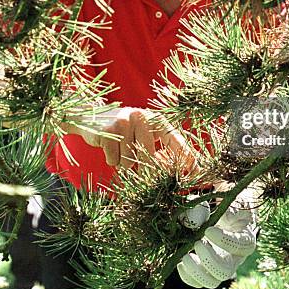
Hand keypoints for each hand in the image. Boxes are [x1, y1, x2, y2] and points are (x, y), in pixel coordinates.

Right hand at [72, 107, 195, 169]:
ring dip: (125, 163)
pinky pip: (114, 160)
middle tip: (137, 168)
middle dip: (144, 170)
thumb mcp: (144, 134)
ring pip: (130, 162)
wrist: (91, 116)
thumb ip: (159, 150)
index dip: (187, 158)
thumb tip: (178, 171)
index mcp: (156, 119)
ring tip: (120, 148)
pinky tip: (109, 147)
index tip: (197, 173)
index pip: (175, 140)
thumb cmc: (124, 130)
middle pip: (150, 158)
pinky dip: (112, 160)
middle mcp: (143, 117)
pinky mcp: (108, 131)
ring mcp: (124, 122)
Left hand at [177, 191, 257, 288]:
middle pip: (226, 271)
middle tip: (197, 243)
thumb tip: (222, 216)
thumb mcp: (236, 202)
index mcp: (246, 240)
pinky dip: (188, 276)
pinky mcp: (208, 270)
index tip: (208, 230)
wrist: (230, 215)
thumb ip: (231, 207)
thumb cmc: (233, 207)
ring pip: (212, 281)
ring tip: (185, 256)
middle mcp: (235, 259)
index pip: (239, 245)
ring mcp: (221, 266)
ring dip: (196, 272)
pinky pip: (199, 282)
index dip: (224, 240)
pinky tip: (180, 262)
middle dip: (209, 261)